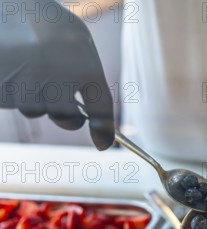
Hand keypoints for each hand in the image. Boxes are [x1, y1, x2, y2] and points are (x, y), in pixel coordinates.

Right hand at [0, 0, 113, 149]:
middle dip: (66, 116)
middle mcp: (59, 82)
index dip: (103, 130)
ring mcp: (29, 87)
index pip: (101, 109)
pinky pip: (12, 101)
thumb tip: (97, 116)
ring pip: (36, 110)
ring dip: (34, 97)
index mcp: (86, 68)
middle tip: (60, 99)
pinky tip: (12, 66)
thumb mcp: (77, 39)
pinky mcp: (4, 91)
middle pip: (67, 118)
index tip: (102, 143)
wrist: (7, 5)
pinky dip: (13, 89)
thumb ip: (88, 73)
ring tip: (28, 65)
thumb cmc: (45, 21)